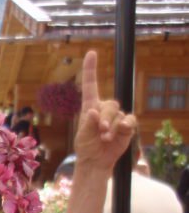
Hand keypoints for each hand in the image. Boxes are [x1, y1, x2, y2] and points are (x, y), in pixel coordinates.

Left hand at [72, 50, 136, 171]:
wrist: (96, 160)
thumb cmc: (86, 146)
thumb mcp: (82, 135)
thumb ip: (88, 124)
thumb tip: (93, 111)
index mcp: (90, 107)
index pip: (91, 85)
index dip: (91, 69)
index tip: (92, 53)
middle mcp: (103, 109)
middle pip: (110, 105)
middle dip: (104, 119)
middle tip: (100, 132)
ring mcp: (116, 116)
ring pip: (118, 113)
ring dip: (111, 127)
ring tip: (105, 138)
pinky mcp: (126, 125)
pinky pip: (129, 120)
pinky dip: (123, 127)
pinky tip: (118, 135)